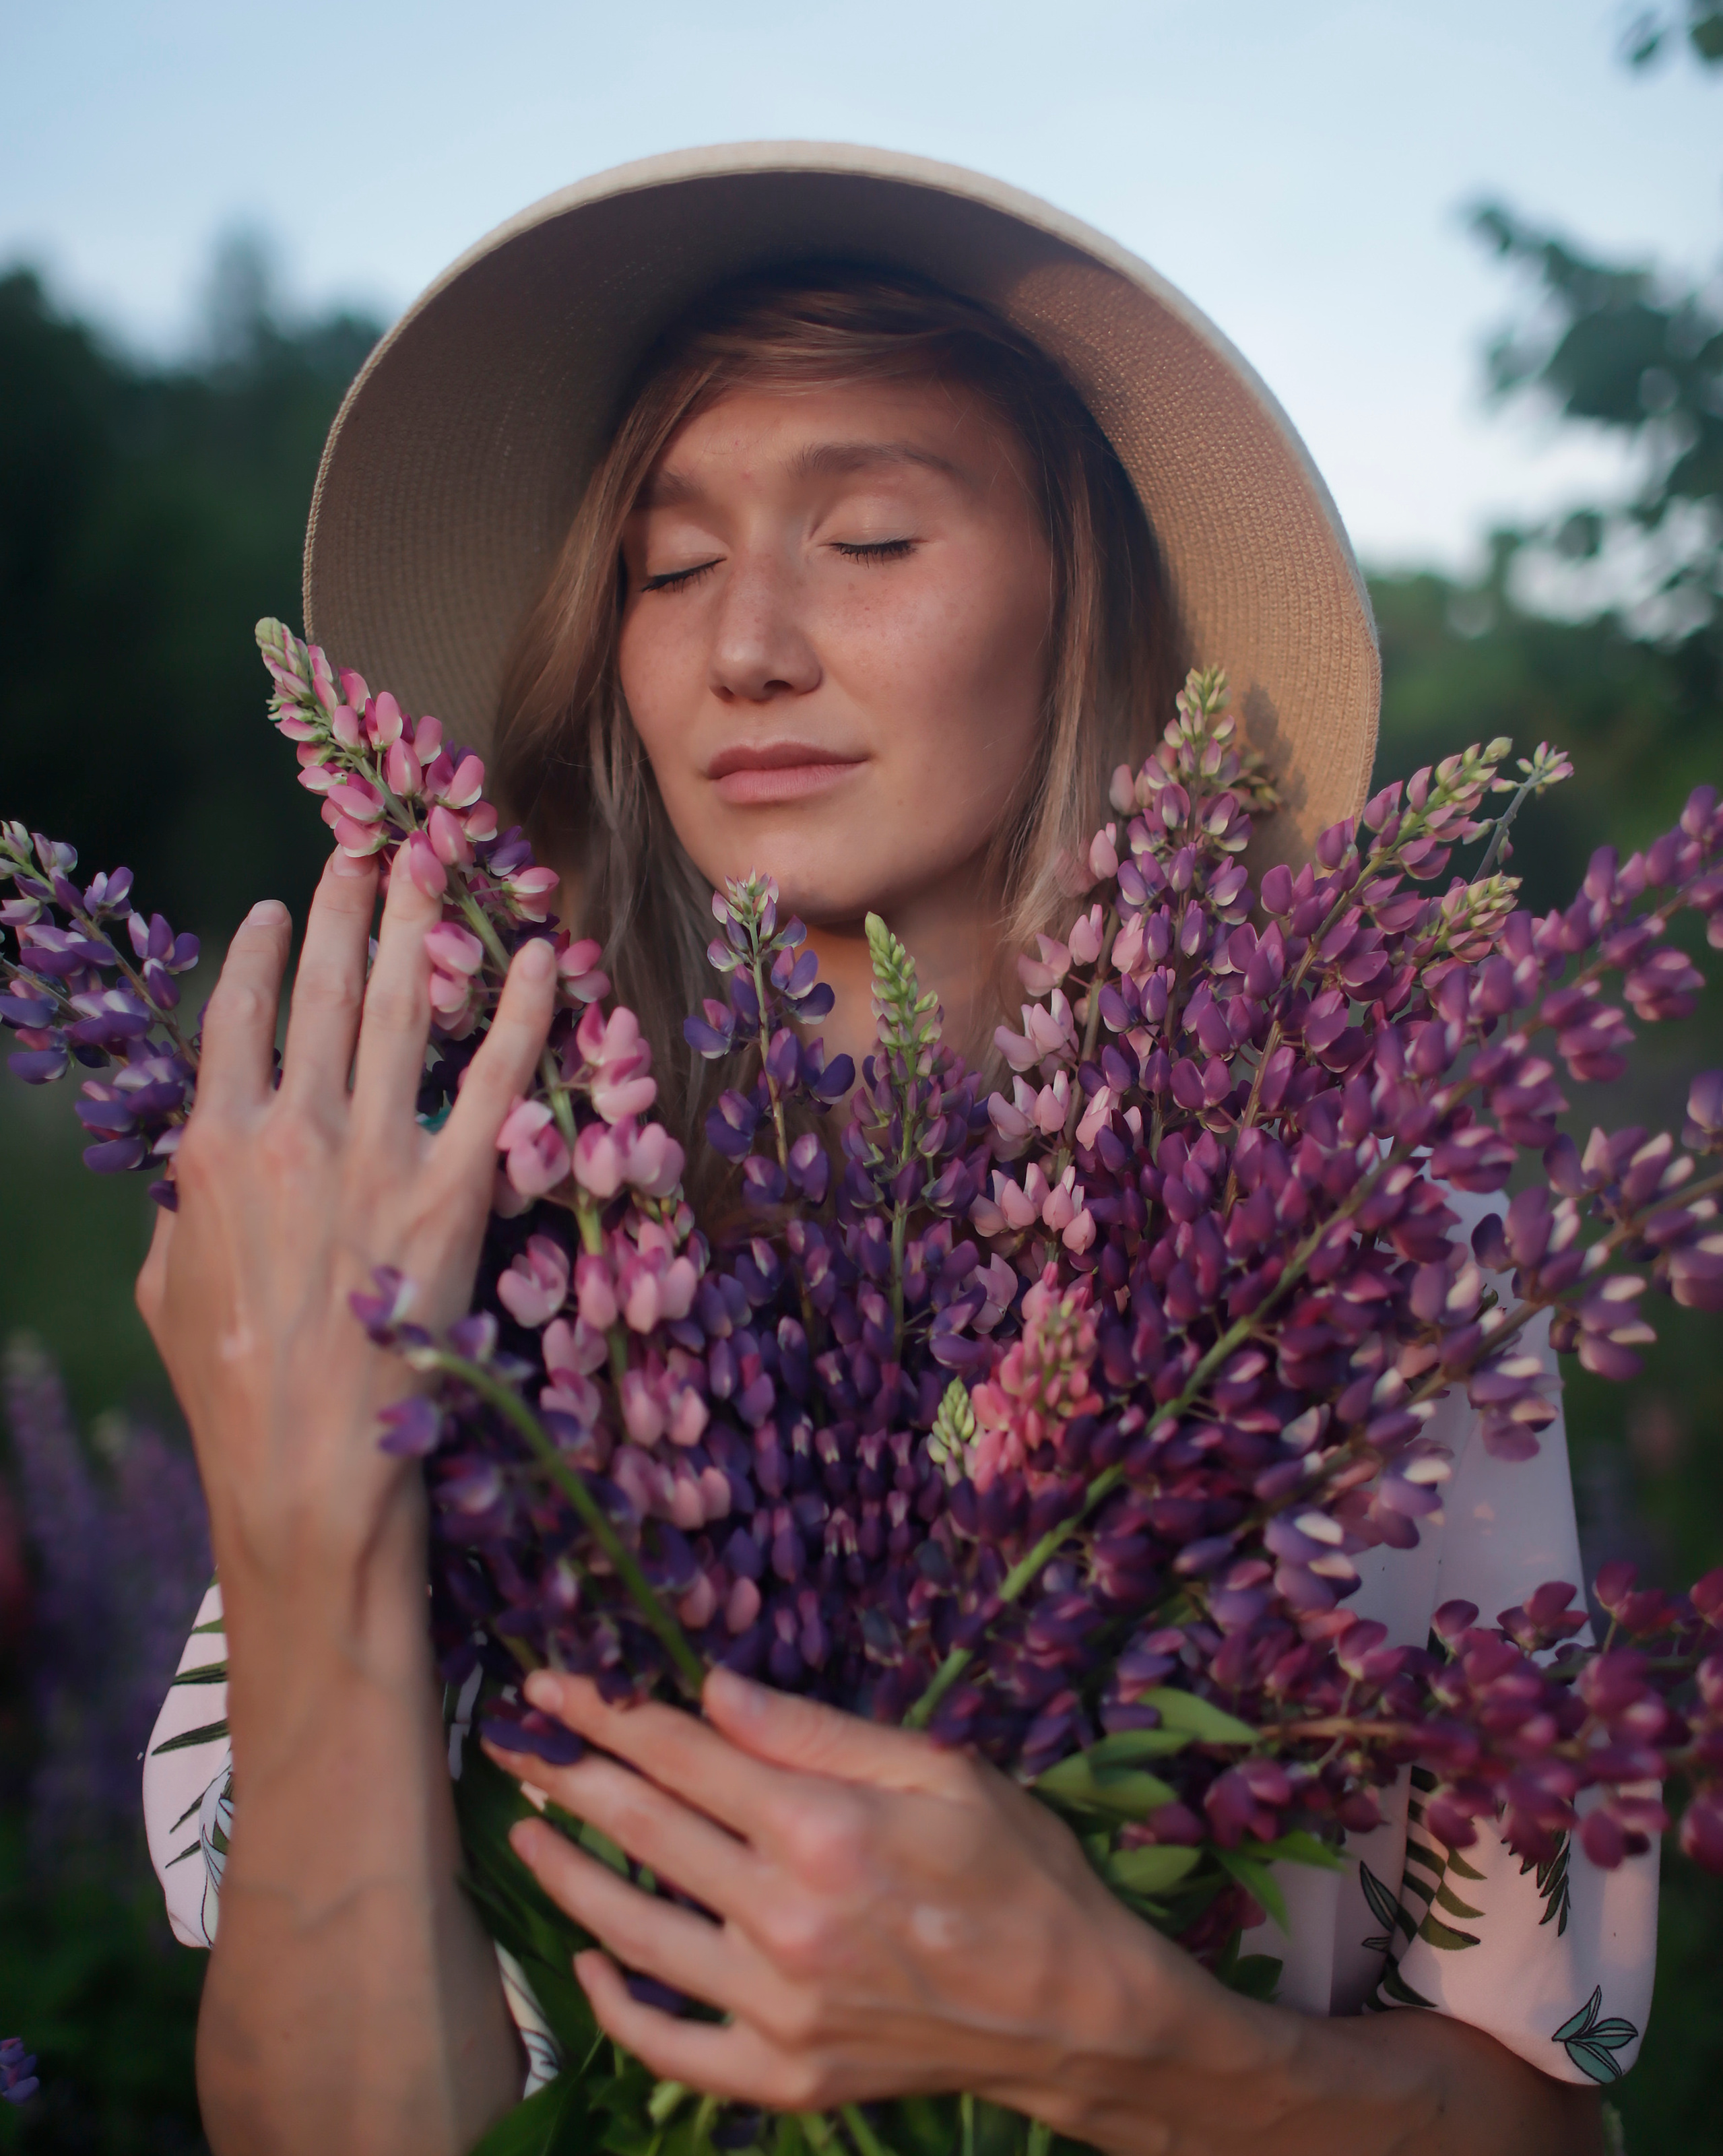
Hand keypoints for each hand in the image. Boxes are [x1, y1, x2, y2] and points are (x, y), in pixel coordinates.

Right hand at [136, 848, 557, 1614]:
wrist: (304, 1464)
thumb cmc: (228, 1390)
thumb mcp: (169, 1287)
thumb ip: (184, 1209)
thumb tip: (198, 1172)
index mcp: (214, 1147)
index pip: (238, 1017)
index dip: (266, 954)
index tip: (282, 912)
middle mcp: (295, 1131)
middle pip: (326, 989)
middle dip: (348, 906)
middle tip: (370, 847)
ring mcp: (380, 1155)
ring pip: (404, 1009)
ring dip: (421, 926)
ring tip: (436, 863)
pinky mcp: (456, 1190)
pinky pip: (501, 1079)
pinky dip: (524, 1010)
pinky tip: (544, 956)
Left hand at [485, 1667, 1253, 2132]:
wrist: (1076, 2012)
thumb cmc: (1019, 1871)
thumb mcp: (938, 1769)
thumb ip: (818, 1732)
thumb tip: (714, 1688)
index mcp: (822, 1828)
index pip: (680, 1753)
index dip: (606, 1712)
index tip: (553, 1685)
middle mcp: (785, 1918)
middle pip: (643, 1829)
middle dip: (569, 1774)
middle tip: (517, 1740)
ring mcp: (778, 2008)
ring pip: (635, 1933)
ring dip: (567, 1877)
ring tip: (526, 1831)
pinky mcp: (786, 2075)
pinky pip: (674, 2048)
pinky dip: (619, 2007)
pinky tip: (590, 1966)